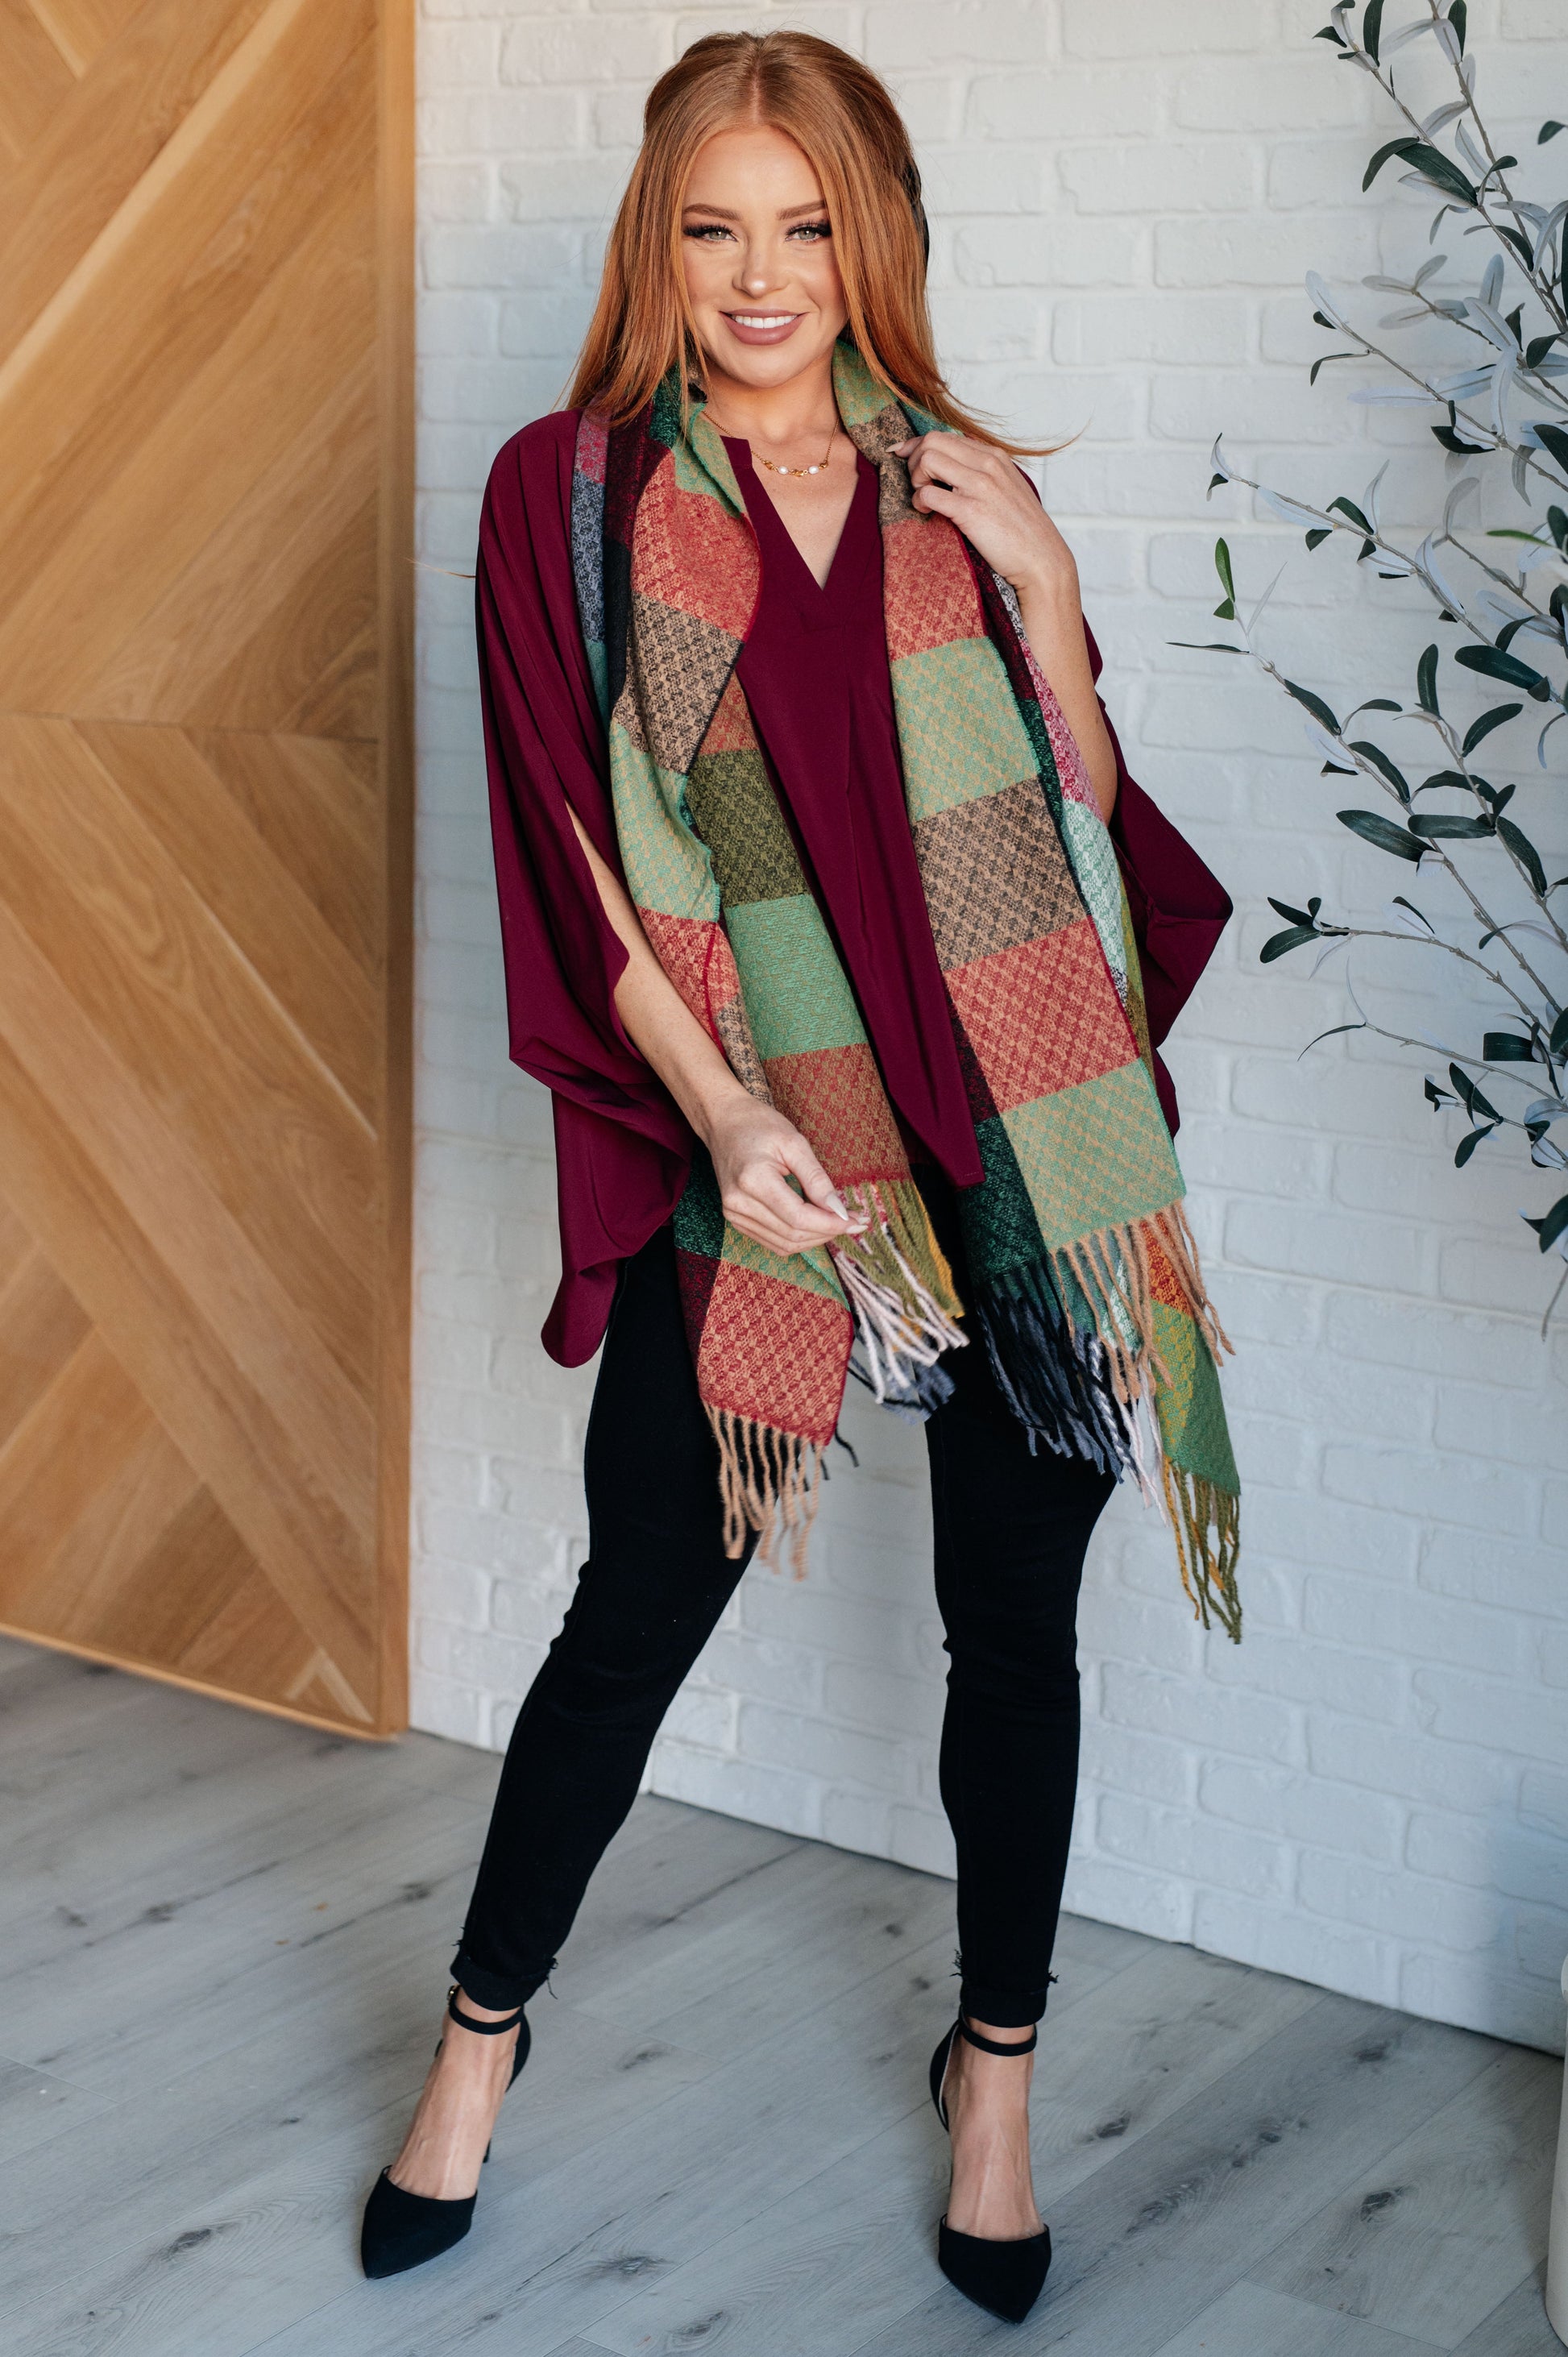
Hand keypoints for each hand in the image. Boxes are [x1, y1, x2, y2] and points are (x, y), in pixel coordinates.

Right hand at [703, 1089, 867, 1259]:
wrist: (724, 1123)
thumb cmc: (759, 1126)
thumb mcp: (794, 1143)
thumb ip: (817, 1179)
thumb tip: (839, 1210)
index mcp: (753, 1180)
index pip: (798, 1217)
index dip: (830, 1223)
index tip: (855, 1218)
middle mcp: (738, 1204)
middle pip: (793, 1235)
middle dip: (828, 1232)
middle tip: (855, 1221)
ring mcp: (734, 1215)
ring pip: (784, 1245)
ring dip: (816, 1239)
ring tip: (839, 1224)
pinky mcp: (736, 1220)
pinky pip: (773, 1242)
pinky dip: (798, 1239)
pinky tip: (816, 1227)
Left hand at [892, 431, 1078, 610]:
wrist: (1041, 559)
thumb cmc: (1021, 529)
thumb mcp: (1007, 487)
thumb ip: (983, 472)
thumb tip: (952, 465)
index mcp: (994, 456)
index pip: (945, 435)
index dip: (918, 445)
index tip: (904, 456)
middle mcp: (987, 464)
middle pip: (931, 441)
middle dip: (913, 460)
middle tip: (917, 483)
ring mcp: (980, 486)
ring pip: (927, 460)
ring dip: (915, 479)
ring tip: (923, 498)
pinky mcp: (971, 511)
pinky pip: (929, 493)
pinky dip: (919, 502)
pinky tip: (927, 511)